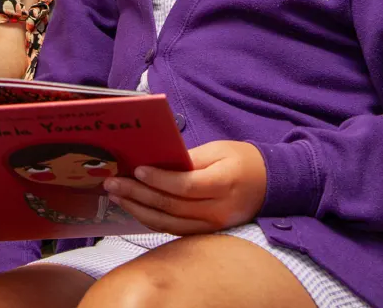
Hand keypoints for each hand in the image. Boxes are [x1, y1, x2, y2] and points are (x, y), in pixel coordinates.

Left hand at [103, 141, 266, 235]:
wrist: (269, 185)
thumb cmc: (242, 160)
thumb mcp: (219, 150)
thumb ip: (190, 158)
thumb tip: (159, 162)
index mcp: (223, 184)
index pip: (186, 186)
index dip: (159, 180)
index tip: (137, 169)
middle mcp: (217, 211)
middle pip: (171, 207)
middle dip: (138, 195)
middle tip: (113, 183)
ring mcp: (211, 226)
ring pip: (168, 224)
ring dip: (138, 210)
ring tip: (116, 196)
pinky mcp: (206, 233)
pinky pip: (174, 230)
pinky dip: (151, 220)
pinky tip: (134, 208)